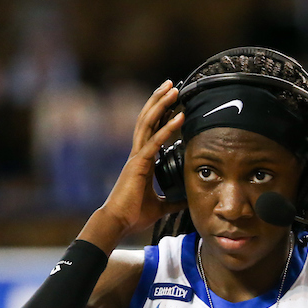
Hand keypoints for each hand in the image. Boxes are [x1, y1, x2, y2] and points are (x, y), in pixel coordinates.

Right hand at [85, 81, 185, 248]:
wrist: (118, 223)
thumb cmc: (133, 215)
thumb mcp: (160, 206)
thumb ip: (173, 201)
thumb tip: (189, 200)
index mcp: (142, 160)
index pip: (151, 130)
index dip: (161, 114)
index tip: (172, 101)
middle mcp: (138, 154)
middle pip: (148, 119)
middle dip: (159, 100)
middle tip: (171, 84)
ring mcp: (137, 157)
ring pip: (148, 123)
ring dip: (162, 104)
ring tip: (173, 89)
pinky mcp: (139, 164)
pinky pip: (155, 142)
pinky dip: (168, 128)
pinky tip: (179, 117)